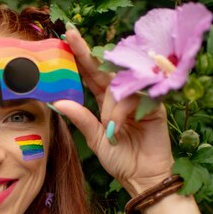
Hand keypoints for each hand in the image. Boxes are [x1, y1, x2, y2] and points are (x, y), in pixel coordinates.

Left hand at [52, 29, 173, 195]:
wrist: (142, 177)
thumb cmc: (120, 159)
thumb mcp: (95, 139)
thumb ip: (81, 119)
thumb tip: (57, 102)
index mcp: (105, 101)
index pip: (91, 73)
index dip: (81, 54)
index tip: (67, 36)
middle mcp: (122, 95)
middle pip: (105, 69)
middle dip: (87, 54)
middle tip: (71, 37)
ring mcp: (139, 98)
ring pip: (118, 87)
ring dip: (110, 107)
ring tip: (111, 128)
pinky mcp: (154, 106)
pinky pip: (135, 98)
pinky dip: (123, 112)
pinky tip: (120, 127)